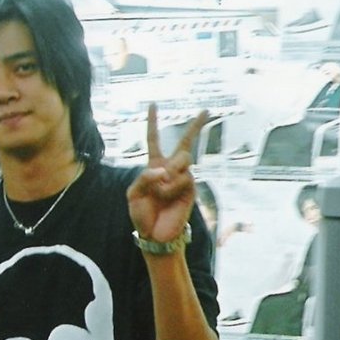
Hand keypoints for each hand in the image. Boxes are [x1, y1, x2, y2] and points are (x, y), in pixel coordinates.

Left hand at [127, 104, 208, 242]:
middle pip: (185, 142)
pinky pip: (184, 178)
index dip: (153, 123)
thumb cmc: (142, 215)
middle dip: (197, 125)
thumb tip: (164, 170)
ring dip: (170, 173)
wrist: (154, 235)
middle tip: (206, 111)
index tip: (154, 104)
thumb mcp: (133, 194)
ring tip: (161, 191)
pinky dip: (172, 187)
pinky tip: (168, 198)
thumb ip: (144, 177)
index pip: (153, 140)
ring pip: (183, 159)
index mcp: (154, 166)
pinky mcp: (191, 189)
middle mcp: (170, 169)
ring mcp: (183, 178)